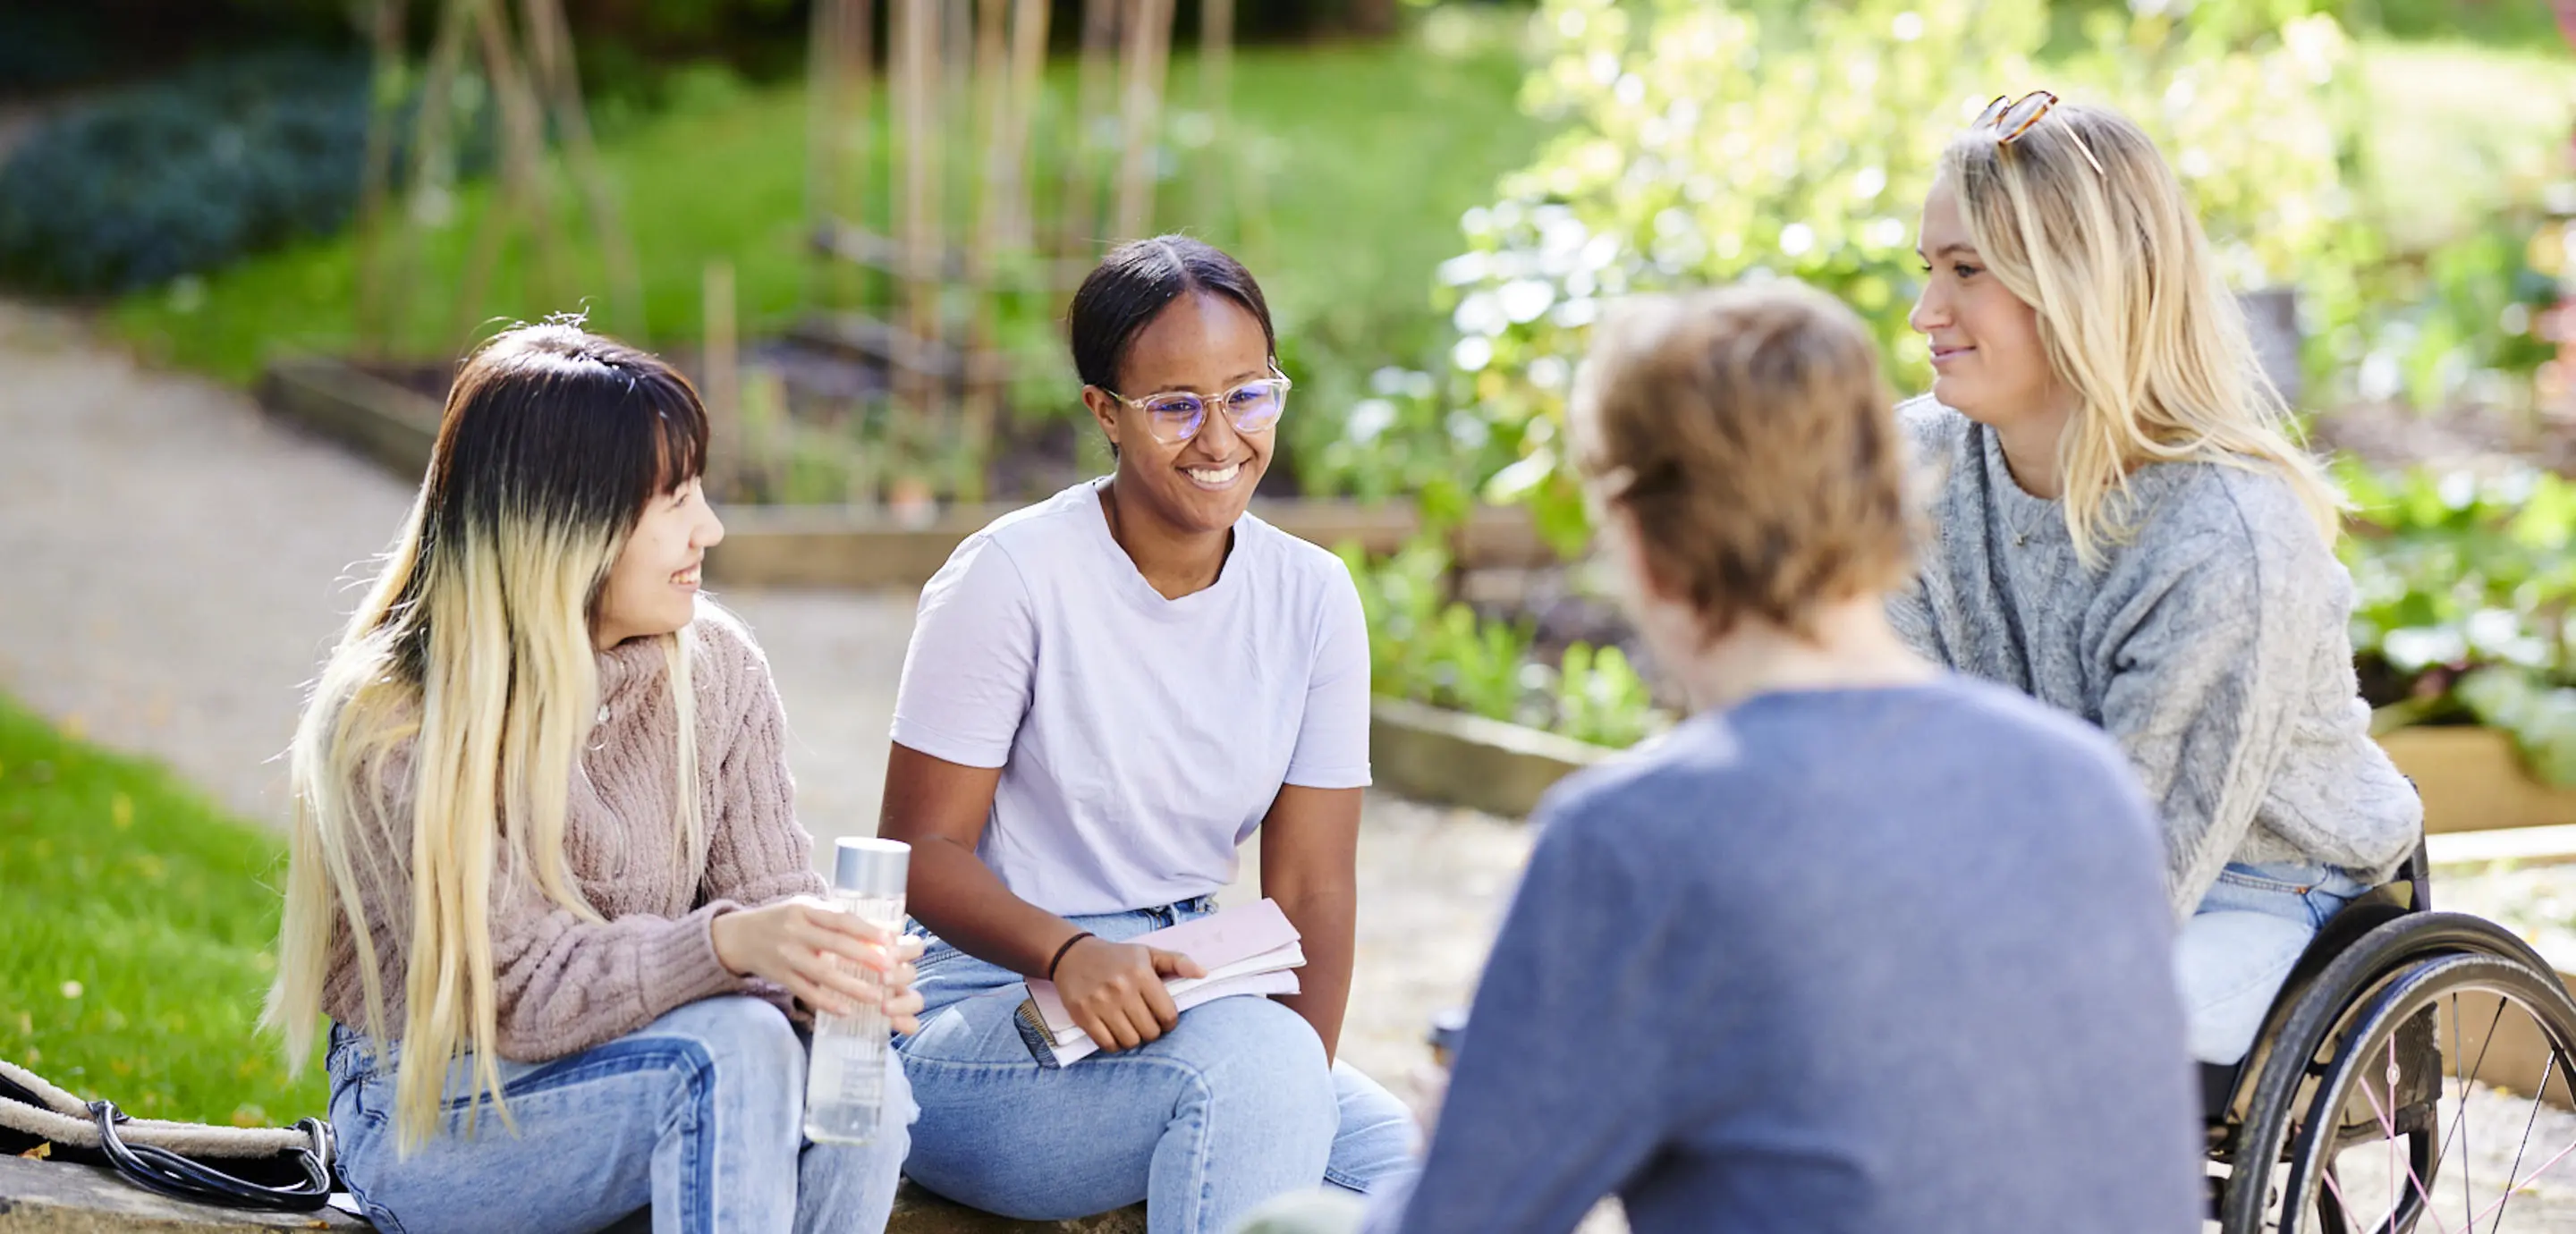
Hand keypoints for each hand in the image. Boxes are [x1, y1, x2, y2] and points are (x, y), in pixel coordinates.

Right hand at [711, 897, 927, 1033]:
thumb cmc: (782, 920)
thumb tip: (878, 929)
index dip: (866, 930)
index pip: (840, 919)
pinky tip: (846, 1010)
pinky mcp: (780, 977)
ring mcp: (786, 956)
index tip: (890, 940)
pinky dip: (826, 1002)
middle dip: (865, 957)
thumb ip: (834, 917)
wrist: (738, 936)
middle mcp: (795, 932)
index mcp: (805, 910)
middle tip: (891, 970)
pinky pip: (806, 992)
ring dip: (851, 986)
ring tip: (876, 996)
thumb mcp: (804, 908)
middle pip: (835, 945)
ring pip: (822, 974)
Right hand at [1050, 936, 1205, 1052]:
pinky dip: (1114, 1044)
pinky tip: (1115, 1032)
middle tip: (1146, 1023)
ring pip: (1130, 1041)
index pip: (1167, 1014)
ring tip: (1131, 1027)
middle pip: (1150, 1032)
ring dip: (1133, 1039)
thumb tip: (1203, 974)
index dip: (1169, 1022)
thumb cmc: (1116, 957)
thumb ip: (1178, 962)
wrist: (1072, 955)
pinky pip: (1107, 1044)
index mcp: (1141, 973)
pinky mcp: (1083, 1015)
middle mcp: (1121, 988)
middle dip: (1152, 1031)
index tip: (1163, 1019)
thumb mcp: (1147, 953)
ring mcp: (1100, 1003)